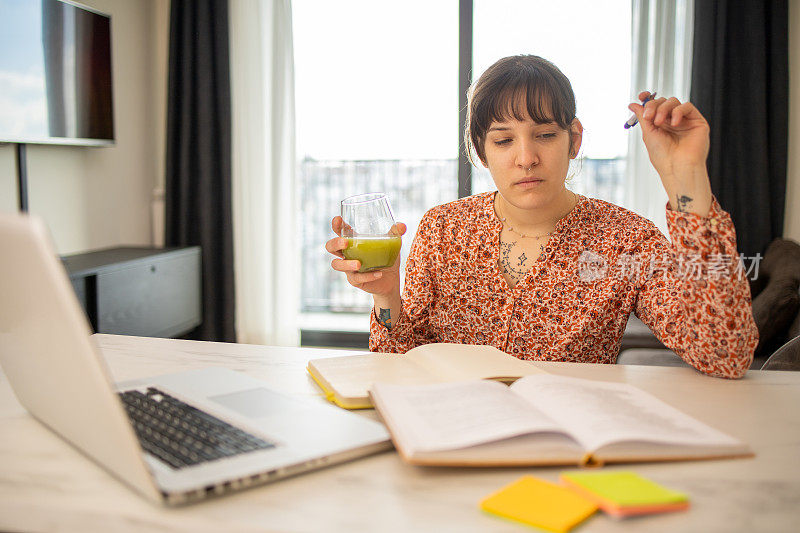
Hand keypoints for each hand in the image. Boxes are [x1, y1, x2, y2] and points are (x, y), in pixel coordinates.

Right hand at [325, 216, 406, 296]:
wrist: (390, 279)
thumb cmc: (386, 255)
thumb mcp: (392, 243)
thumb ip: (395, 233)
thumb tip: (402, 226)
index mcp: (352, 241)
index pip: (339, 230)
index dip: (336, 225)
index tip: (338, 219)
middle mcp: (346, 253)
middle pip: (330, 247)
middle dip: (335, 244)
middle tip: (345, 243)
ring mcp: (348, 267)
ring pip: (337, 265)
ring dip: (346, 264)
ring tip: (359, 264)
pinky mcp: (354, 280)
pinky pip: (356, 278)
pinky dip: (367, 276)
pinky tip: (378, 273)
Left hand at [628, 92, 712, 215]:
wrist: (677, 167)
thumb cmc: (663, 156)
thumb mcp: (648, 133)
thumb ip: (643, 117)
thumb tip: (633, 104)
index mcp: (660, 125)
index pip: (655, 106)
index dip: (648, 98)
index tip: (642, 96)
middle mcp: (672, 121)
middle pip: (663, 102)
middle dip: (654, 105)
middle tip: (649, 117)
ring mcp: (685, 121)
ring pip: (674, 102)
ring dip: (663, 109)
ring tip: (659, 122)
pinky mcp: (697, 122)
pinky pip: (687, 107)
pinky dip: (678, 111)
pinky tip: (674, 123)